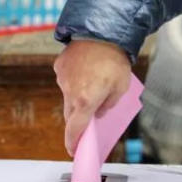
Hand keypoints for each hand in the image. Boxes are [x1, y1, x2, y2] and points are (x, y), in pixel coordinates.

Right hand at [53, 39, 131, 155]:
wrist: (102, 31)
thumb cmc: (115, 60)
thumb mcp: (121, 88)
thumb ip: (109, 104)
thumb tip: (100, 111)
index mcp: (85, 101)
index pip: (75, 129)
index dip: (73, 142)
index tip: (72, 151)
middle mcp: (70, 92)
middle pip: (70, 114)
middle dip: (78, 118)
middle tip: (89, 116)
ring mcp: (62, 78)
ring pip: (67, 96)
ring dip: (77, 96)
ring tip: (93, 82)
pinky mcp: (59, 66)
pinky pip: (66, 79)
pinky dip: (74, 79)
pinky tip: (86, 70)